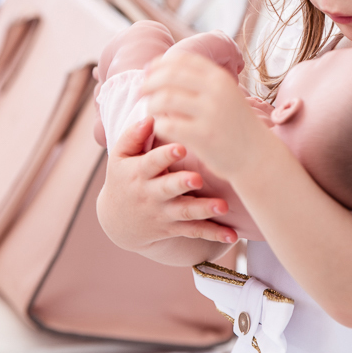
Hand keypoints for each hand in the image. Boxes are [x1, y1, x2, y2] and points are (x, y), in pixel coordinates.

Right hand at [97, 116, 237, 260]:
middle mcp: (151, 194)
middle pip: (168, 189)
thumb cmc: (124, 178)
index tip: (180, 147)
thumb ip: (132, 137)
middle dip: (182, 183)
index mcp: (138, 173)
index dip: (165, 156)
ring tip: (223, 206)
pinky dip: (214, 234)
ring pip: (184, 212)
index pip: (152, 162)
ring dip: (204, 210)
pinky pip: (195, 232)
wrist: (118, 222)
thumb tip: (150, 117)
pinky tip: (233, 235)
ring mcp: (163, 213)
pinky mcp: (174, 228)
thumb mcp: (119, 157)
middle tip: (198, 178)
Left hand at [141, 51, 269, 180]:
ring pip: (164, 99)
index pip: (182, 60)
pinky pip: (168, 125)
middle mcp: (216, 91)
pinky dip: (159, 125)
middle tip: (141, 92)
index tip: (148, 72)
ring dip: (151, 104)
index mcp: (220, 78)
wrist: (257, 155)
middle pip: (169, 76)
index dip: (160, 64)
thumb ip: (201, 81)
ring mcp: (210, 113)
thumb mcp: (225, 94)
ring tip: (151, 111)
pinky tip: (162, 128)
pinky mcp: (203, 136)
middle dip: (149, 82)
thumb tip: (162, 67)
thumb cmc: (235, 125)